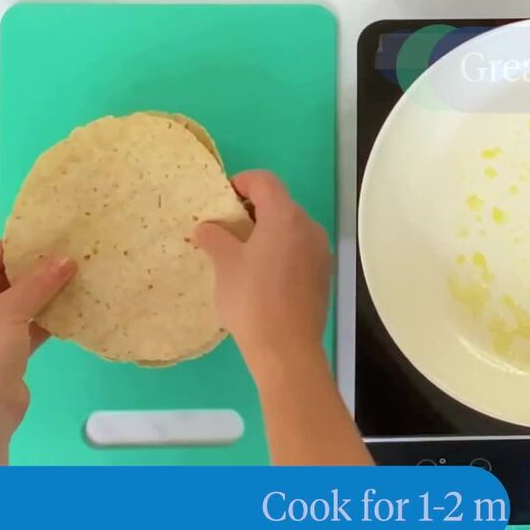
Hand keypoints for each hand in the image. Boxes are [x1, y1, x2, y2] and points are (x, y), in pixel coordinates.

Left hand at [0, 241, 75, 440]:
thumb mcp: (9, 310)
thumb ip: (38, 282)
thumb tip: (66, 259)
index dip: (5, 250)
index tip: (40, 242)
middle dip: (26, 273)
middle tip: (61, 259)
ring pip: (7, 307)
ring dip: (36, 296)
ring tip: (70, 279)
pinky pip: (18, 329)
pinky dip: (39, 320)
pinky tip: (68, 310)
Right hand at [194, 171, 330, 365]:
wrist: (286, 348)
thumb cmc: (251, 300)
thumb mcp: (225, 265)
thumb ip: (214, 238)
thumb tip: (206, 228)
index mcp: (286, 216)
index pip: (264, 181)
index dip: (240, 182)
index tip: (221, 199)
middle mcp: (309, 227)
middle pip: (279, 203)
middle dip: (252, 209)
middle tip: (226, 227)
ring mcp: (320, 251)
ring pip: (291, 227)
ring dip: (266, 231)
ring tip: (241, 252)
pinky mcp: (323, 273)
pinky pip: (299, 249)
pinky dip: (280, 250)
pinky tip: (262, 273)